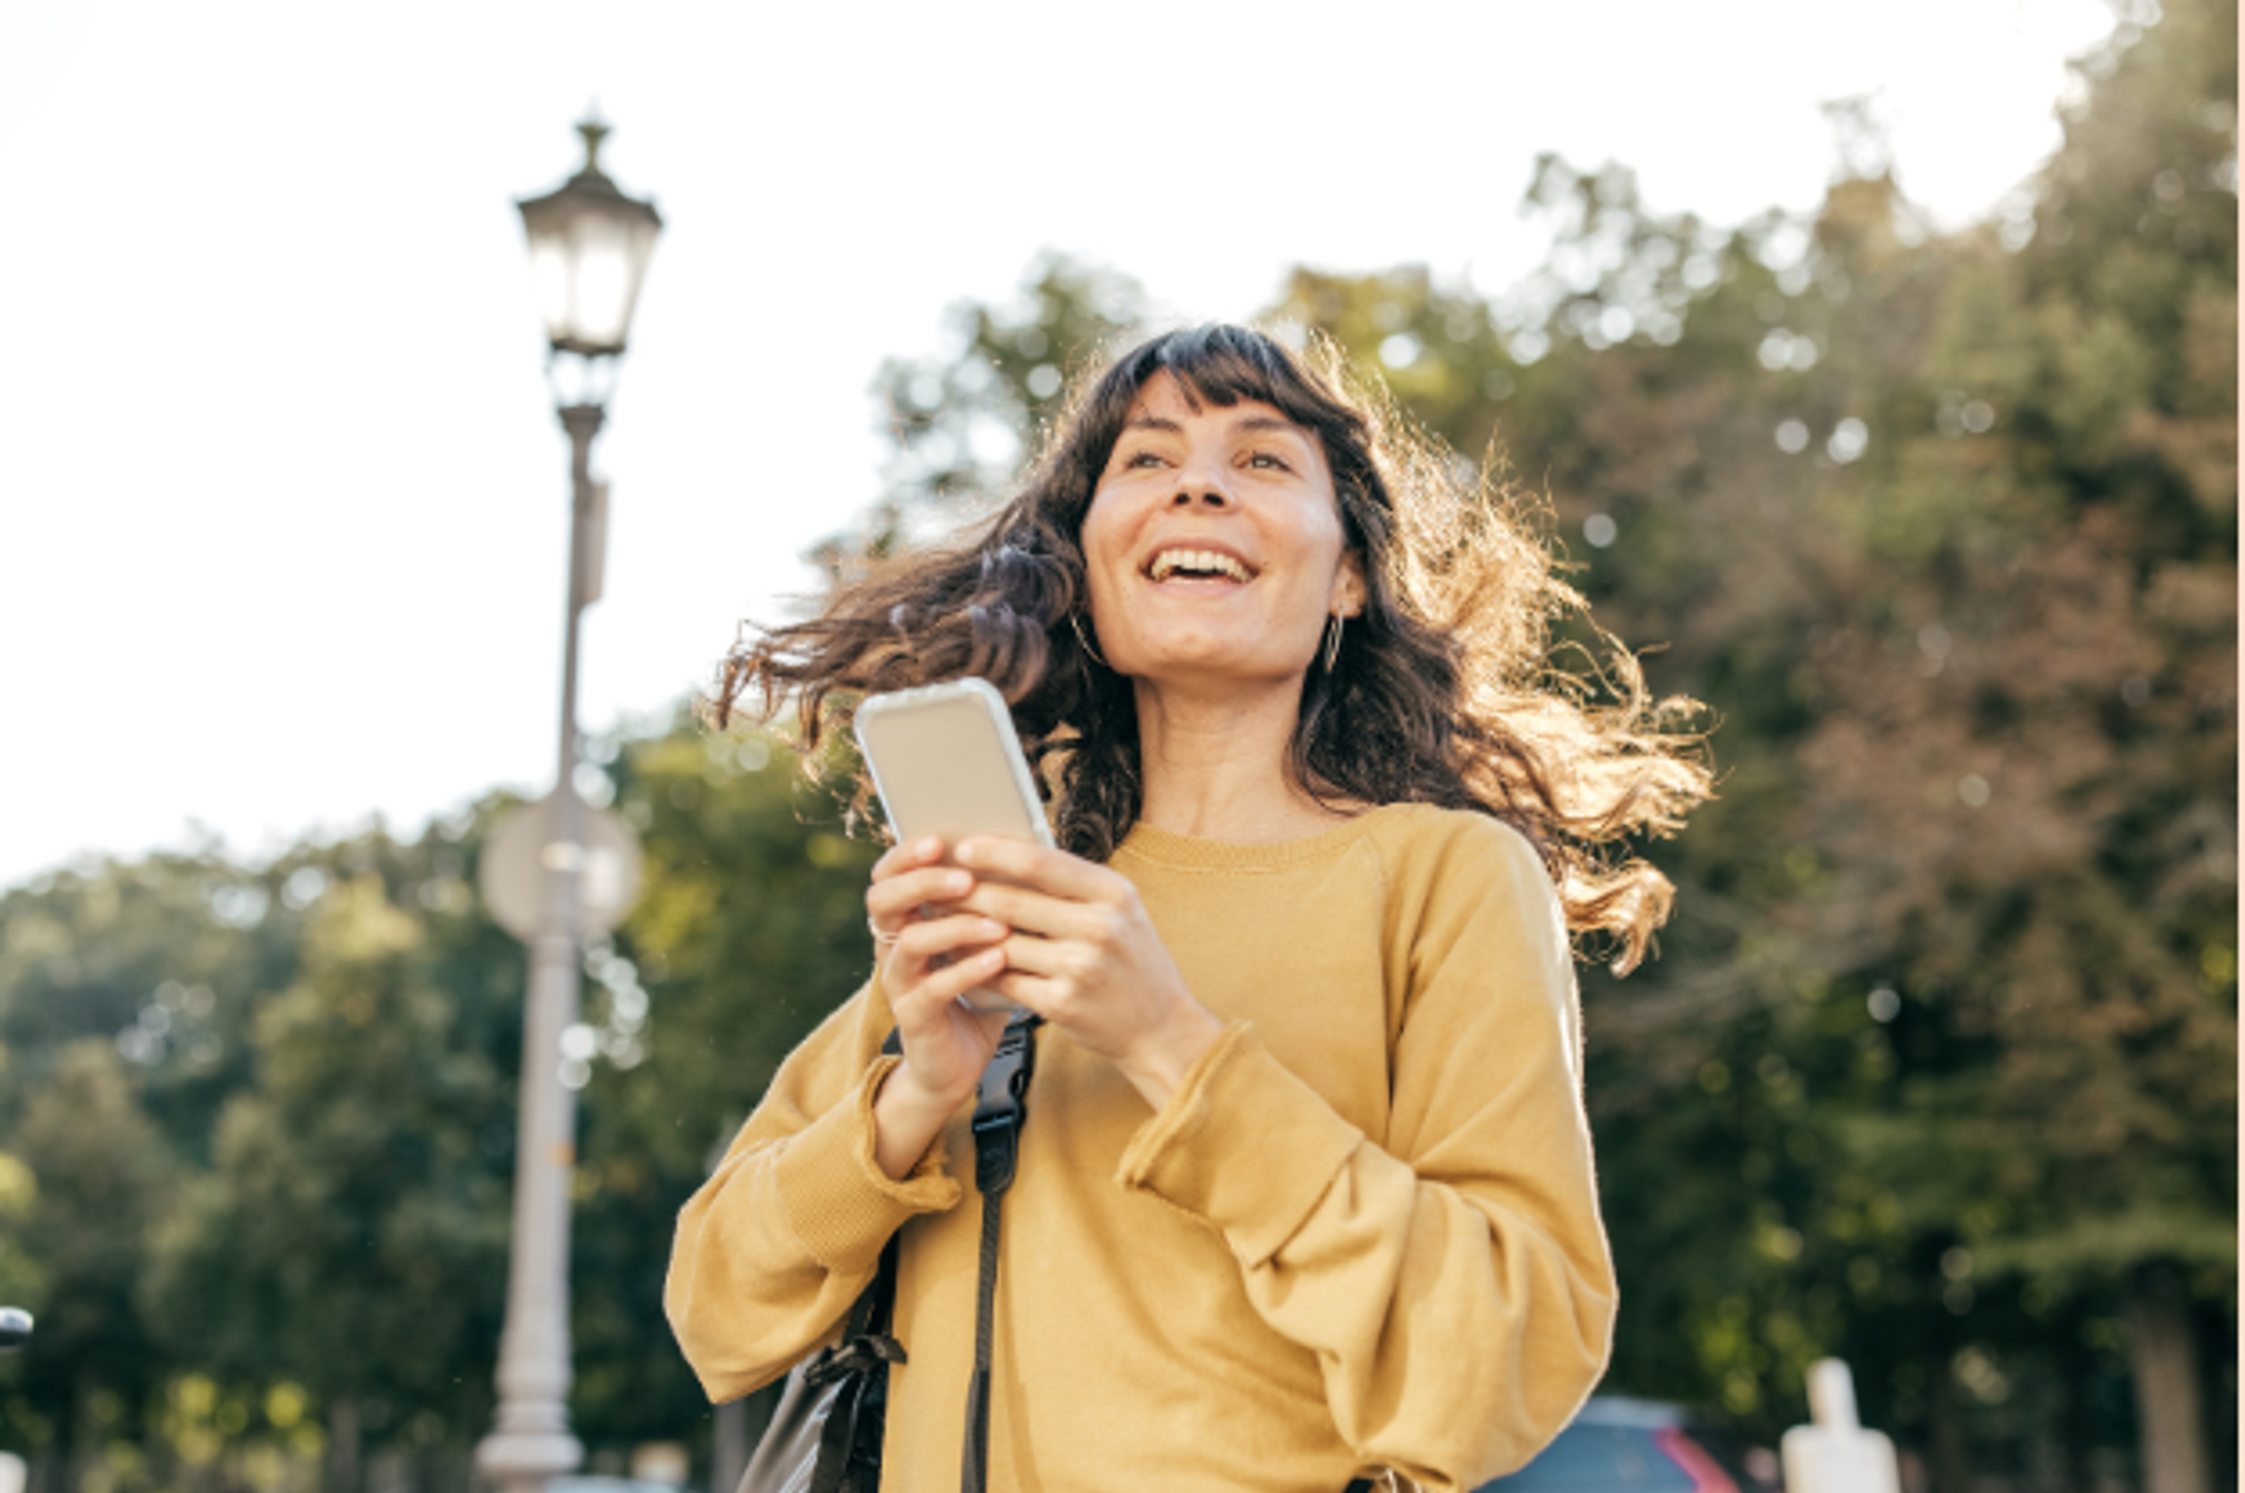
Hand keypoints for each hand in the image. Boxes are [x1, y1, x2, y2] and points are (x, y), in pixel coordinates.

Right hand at [865, 836, 1011, 1177]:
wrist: (960, 1061)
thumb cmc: (978, 992)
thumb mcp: (985, 941)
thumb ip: (997, 904)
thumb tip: (1035, 853)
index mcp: (907, 918)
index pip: (890, 873)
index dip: (907, 854)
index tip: (940, 838)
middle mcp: (892, 946)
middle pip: (883, 900)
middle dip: (922, 882)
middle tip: (964, 877)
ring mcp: (900, 982)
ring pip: (908, 941)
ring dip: (954, 926)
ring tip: (996, 922)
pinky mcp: (914, 1016)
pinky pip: (933, 988)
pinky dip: (966, 970)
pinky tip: (998, 958)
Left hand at [950, 837, 1224, 1110]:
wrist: (1163, 1029)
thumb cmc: (1135, 963)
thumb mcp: (1121, 911)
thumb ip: (1075, 885)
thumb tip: (1012, 854)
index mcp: (1114, 894)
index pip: (1041, 863)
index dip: (996, 852)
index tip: (965, 848)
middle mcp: (1099, 927)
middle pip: (1012, 901)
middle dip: (966, 892)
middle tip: (936, 886)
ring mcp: (1080, 968)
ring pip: (1000, 942)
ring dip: (964, 933)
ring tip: (942, 923)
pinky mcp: (1062, 1003)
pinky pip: (1004, 979)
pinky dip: (978, 970)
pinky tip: (963, 963)